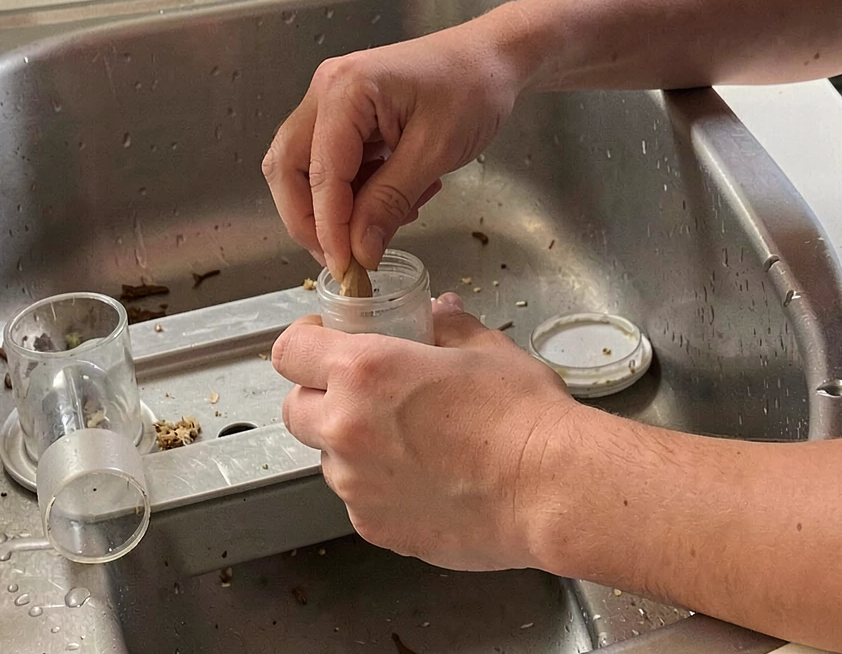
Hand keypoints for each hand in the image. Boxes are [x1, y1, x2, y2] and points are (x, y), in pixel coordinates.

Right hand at [261, 17, 529, 276]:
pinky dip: (352, 192)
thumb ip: (390, 201)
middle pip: (289, 168)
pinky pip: (331, 163)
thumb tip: (359, 251)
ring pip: (303, 168)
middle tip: (345, 259)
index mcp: (346, 89)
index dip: (327, 227)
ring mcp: (332, 100)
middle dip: (310, 220)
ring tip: (383, 223)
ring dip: (333, 208)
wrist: (492, 56)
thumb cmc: (474, 88)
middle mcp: (326, 90)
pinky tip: (394, 198)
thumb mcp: (435, 151)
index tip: (346, 268)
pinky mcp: (345, 114)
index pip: (319, 172)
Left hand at [273, 295, 577, 570]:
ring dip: (352, 447)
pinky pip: (360, 501)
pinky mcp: (375, 528)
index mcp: (364, 371)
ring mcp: (357, 486)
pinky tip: (426, 480)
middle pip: (296, 409)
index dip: (307, 342)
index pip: (290, 349)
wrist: (551, 490)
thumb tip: (439, 313)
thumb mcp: (485, 349)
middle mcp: (346, 429)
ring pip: (329, 459)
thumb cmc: (523, 415)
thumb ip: (447, 328)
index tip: (327, 342)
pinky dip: (379, 489)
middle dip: (321, 398)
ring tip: (409, 443)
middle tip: (367, 395)